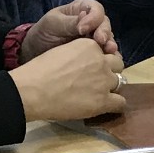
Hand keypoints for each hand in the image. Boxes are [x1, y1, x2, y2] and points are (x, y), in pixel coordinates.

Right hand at [10, 35, 126, 122]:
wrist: (33, 90)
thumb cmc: (39, 71)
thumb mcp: (61, 52)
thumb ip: (77, 56)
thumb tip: (79, 67)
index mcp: (89, 46)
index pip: (103, 51)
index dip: (99, 61)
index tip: (90, 69)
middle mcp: (101, 61)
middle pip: (117, 64)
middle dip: (109, 71)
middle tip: (97, 81)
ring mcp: (104, 81)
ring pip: (120, 82)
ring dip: (111, 87)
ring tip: (98, 94)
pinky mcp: (103, 101)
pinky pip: (121, 102)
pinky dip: (115, 104)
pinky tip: (106, 106)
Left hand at [20, 0, 121, 62]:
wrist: (36, 52)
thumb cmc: (44, 32)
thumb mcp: (53, 23)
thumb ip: (70, 22)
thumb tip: (85, 19)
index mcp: (82, 9)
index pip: (95, 9)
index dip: (93, 17)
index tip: (83, 29)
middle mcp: (92, 22)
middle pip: (105, 24)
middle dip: (104, 32)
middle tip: (101, 41)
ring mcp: (95, 38)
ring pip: (108, 39)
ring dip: (110, 45)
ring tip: (108, 52)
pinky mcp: (95, 53)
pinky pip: (106, 54)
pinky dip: (109, 58)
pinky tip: (110, 63)